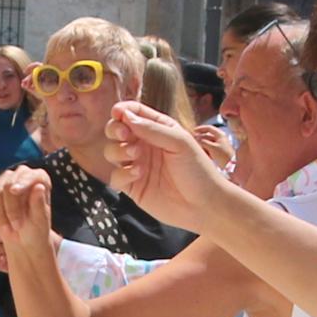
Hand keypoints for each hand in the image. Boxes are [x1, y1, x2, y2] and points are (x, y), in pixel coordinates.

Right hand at [0, 164, 53, 249]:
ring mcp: (5, 179)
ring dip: (0, 214)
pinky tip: (1, 222)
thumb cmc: (36, 228)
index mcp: (39, 178)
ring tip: (8, 230)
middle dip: (11, 208)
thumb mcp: (40, 219)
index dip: (22, 182)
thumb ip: (39, 203)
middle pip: (9, 184)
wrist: (24, 238)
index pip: (30, 175)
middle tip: (17, 227)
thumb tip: (39, 187)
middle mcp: (22, 174)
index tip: (14, 191)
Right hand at [101, 100, 229, 226]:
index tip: (118, 113)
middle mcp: (145, 146)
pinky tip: (138, 174)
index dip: (123, 111)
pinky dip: (122, 173)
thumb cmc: (198, 170)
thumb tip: (126, 116)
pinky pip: (115, 176)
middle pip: (116, 130)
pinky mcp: (133, 187)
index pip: (134, 113)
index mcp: (158, 130)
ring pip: (112, 152)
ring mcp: (137, 165)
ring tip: (135, 155)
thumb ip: (152, 128)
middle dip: (115, 129)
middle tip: (124, 134)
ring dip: (118, 150)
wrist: (204, 205)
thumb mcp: (180, 142)